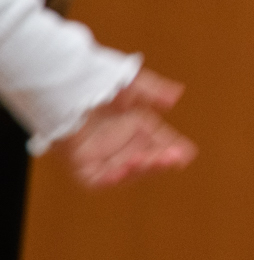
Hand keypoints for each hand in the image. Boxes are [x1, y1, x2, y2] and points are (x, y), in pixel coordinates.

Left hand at [65, 68, 194, 189]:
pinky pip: (97, 179)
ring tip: (147, 161)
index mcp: (138, 127)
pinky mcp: (81, 165)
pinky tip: (122, 171)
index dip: (174, 149)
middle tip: (172, 158)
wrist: (62, 85)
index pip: (162, 144)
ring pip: (126, 171)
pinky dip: (110, 179)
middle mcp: (122, 143)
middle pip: (147, 160)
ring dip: (139, 170)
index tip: (186, 153)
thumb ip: (153, 90)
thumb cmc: (95, 80)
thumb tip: (176, 95)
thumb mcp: (130, 83)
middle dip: (160, 161)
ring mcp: (102, 156)